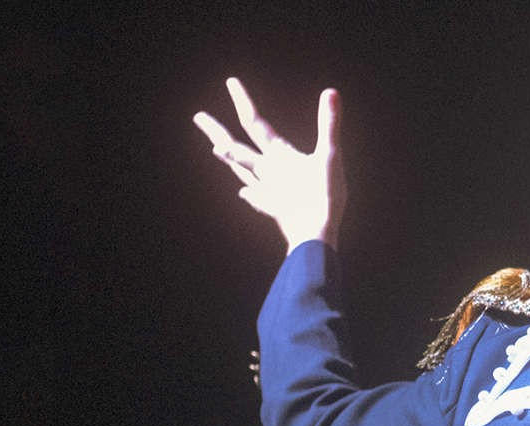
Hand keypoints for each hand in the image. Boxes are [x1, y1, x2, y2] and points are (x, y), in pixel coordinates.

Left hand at [193, 78, 343, 252]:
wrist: (314, 240)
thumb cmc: (323, 199)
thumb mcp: (330, 158)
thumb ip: (329, 125)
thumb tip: (331, 91)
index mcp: (276, 157)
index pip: (254, 123)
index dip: (243, 102)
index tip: (230, 82)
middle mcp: (266, 173)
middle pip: (236, 148)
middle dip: (216, 131)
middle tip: (198, 118)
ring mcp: (267, 192)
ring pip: (243, 171)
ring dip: (231, 158)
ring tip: (218, 150)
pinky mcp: (275, 209)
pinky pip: (257, 198)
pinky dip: (250, 193)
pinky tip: (244, 194)